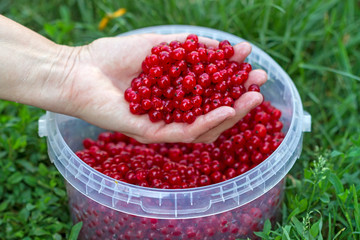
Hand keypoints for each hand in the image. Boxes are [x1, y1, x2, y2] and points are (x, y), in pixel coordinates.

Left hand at [61, 34, 266, 142]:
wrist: (80, 71)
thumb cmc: (115, 57)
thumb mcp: (160, 45)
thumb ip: (191, 46)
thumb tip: (226, 46)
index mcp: (175, 92)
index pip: (211, 90)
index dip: (234, 78)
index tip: (252, 64)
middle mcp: (173, 111)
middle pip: (213, 110)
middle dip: (240, 97)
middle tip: (260, 82)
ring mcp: (164, 125)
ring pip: (204, 126)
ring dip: (231, 113)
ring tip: (252, 98)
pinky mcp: (152, 134)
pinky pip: (185, 132)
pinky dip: (207, 121)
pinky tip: (226, 110)